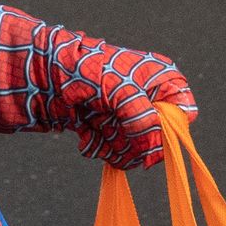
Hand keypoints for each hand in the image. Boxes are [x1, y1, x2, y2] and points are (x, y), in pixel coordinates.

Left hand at [74, 45, 194, 168]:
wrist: (42, 73)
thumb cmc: (86, 70)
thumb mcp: (123, 91)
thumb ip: (144, 122)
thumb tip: (154, 155)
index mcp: (161, 79)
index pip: (183, 114)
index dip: (169, 128)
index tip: (149, 132)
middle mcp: (147, 99)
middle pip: (157, 139)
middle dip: (135, 141)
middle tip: (114, 129)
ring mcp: (126, 116)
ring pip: (135, 150)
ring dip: (114, 146)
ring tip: (96, 128)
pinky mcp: (106, 129)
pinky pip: (114, 152)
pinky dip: (99, 147)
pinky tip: (86, 134)